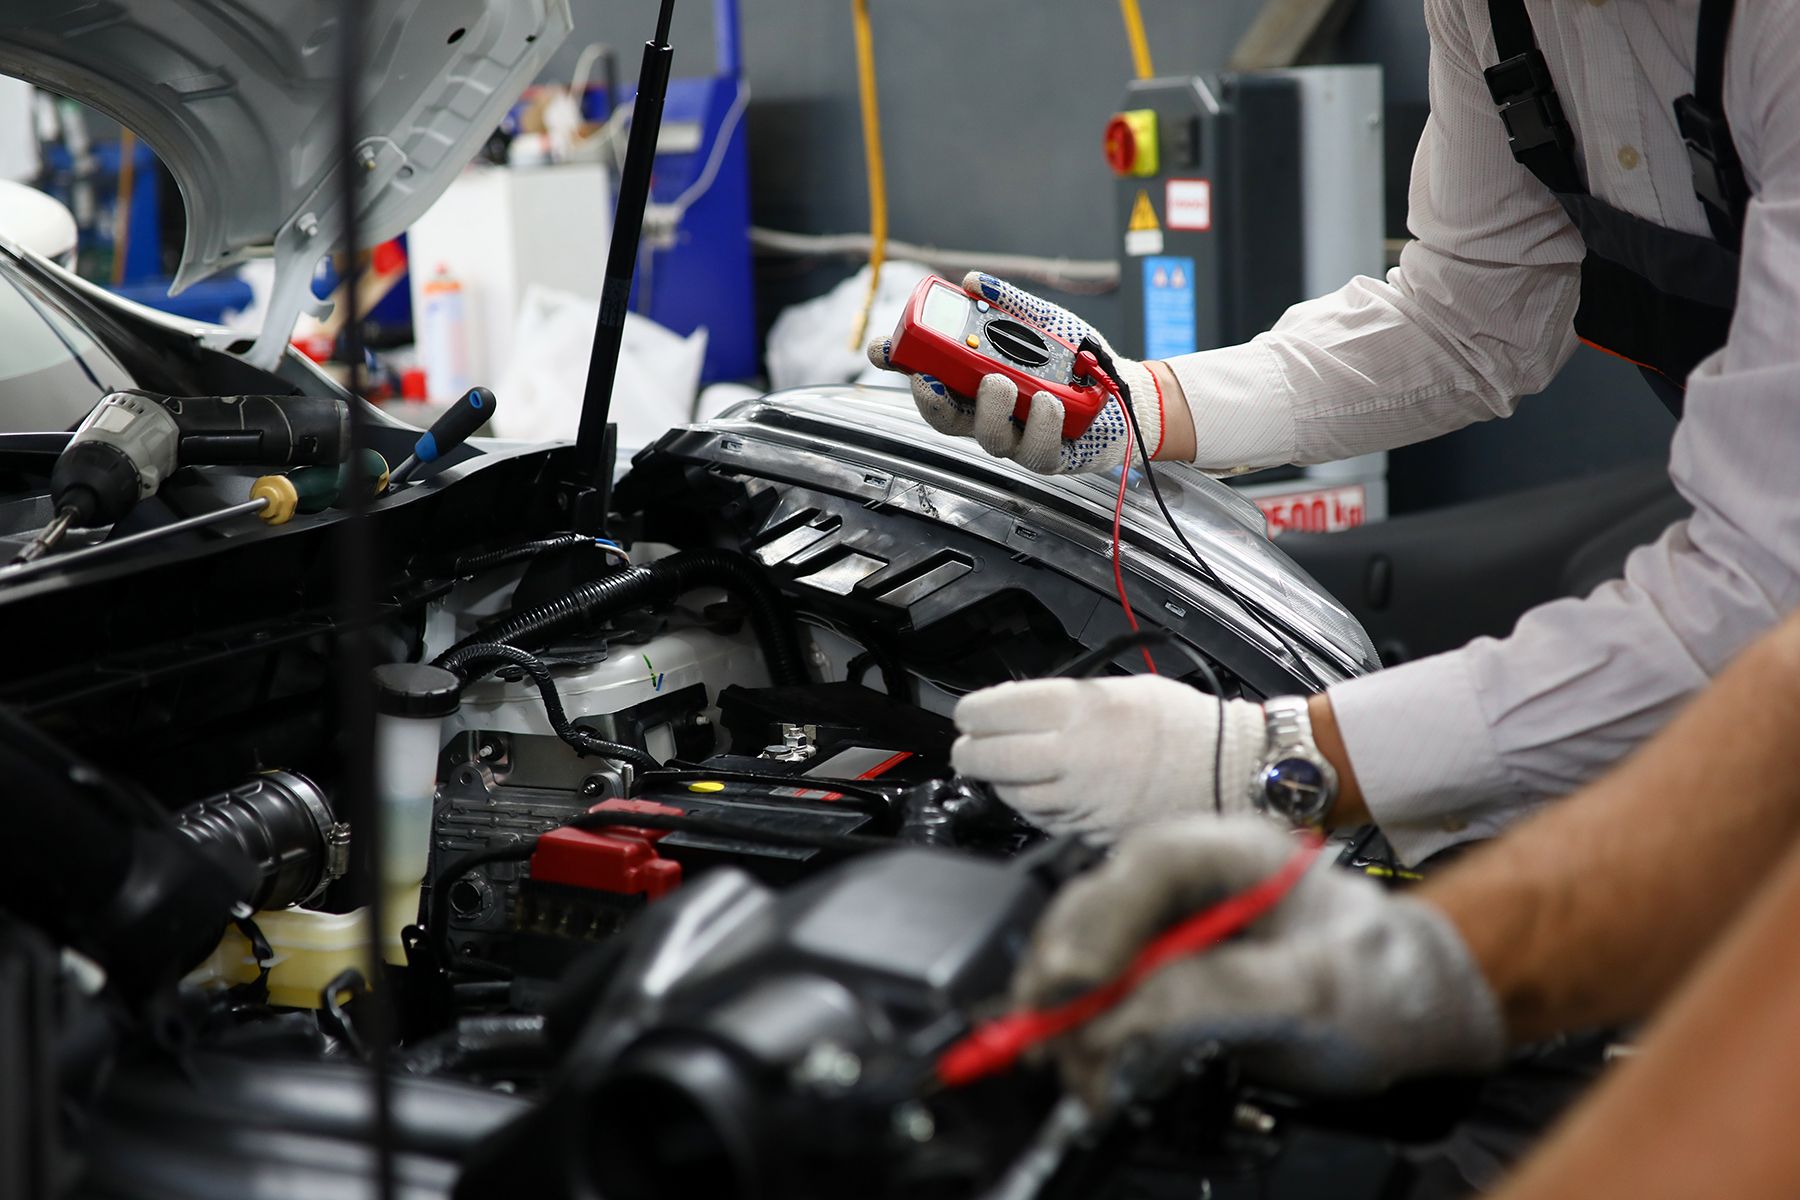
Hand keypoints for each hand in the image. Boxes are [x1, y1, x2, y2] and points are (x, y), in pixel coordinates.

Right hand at [866, 271, 1161, 474]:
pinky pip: (1034, 450)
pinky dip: (1039, 424)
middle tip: (934, 378)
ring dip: (990, 408)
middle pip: (944, 416)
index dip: (898, 364)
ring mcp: (1016, 437)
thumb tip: (974, 283)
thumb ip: (1009, 303)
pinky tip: (1047, 402)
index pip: (926, 376)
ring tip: (1004, 381)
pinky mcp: (1047, 456)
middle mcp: (989, 412)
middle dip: (932, 399)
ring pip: (987, 437)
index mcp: (975, 380)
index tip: (883, 350)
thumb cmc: (1076, 360)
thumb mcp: (1042, 321)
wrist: (1122, 388)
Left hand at [951, 676, 1269, 835]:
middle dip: (970, 751)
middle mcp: (1076, 757)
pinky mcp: (1094, 832)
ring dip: (1000, 782)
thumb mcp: (1123, 688)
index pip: (995, 711)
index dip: (973, 713)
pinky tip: (1040, 794)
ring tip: (1004, 768)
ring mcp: (1084, 800)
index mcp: (1081, 711)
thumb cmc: (1188, 726)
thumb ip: (1068, 699)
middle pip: (990, 758)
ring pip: (1013, 796)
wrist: (1234, 771)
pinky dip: (1034, 808)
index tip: (969, 714)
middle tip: (969, 746)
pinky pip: (1046, 821)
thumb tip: (1019, 708)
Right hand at [1015, 817, 1505, 1106]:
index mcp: (1231, 852)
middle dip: (1065, 979)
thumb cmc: (1386, 978)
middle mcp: (1189, 879)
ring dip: (1071, 1016)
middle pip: (1096, 910)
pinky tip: (1095, 1070)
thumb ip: (1219, 992)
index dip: (1097, 922)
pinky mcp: (1164, 972)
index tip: (1072, 983)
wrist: (1420, 1007)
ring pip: (1088, 954)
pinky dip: (1090, 1036)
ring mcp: (1171, 924)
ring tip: (1080, 1074)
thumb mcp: (1316, 989)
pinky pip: (1107, 995)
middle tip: (1052, 1042)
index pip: (1144, 869)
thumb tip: (1126, 1013)